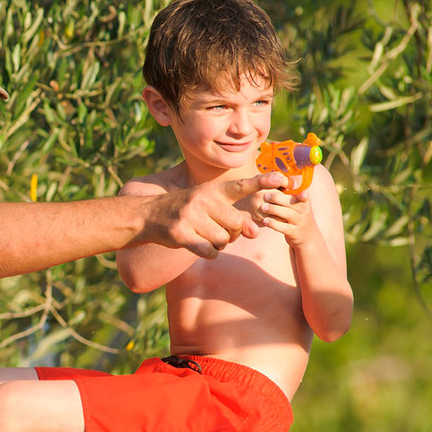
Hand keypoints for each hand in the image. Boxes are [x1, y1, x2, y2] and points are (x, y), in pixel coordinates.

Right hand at [143, 171, 288, 257]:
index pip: (241, 186)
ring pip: (223, 240)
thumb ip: (234, 214)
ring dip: (219, 244)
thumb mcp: (208, 202)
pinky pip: (209, 251)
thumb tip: (255, 232)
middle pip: (237, 224)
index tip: (281, 179)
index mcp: (213, 190)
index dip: (262, 182)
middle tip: (222, 230)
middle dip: (235, 233)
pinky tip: (199, 244)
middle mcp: (203, 200)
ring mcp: (191, 217)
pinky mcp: (181, 234)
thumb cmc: (186, 210)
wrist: (150, 216)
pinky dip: (209, 253)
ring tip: (205, 235)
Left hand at [259, 189, 319, 247]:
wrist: (307, 235)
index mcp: (304, 201)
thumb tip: (273, 175)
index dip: (301, 192)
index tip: (296, 189)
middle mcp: (304, 210)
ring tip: (263, 207)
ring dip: (274, 210)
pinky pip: (284, 227)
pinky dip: (274, 224)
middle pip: (292, 203)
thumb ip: (288, 193)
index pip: (303, 194)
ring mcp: (299, 222)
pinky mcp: (294, 232)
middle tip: (265, 195)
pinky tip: (265, 220)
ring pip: (288, 214)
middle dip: (278, 198)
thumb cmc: (297, 214)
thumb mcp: (297, 203)